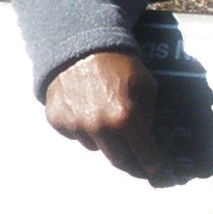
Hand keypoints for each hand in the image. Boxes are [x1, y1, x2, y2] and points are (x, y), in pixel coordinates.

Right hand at [43, 49, 162, 180]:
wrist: (79, 46)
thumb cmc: (117, 64)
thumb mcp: (145, 84)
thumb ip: (149, 114)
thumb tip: (148, 137)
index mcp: (125, 118)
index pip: (144, 154)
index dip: (152, 163)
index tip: (154, 168)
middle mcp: (99, 127)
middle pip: (118, 161)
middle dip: (131, 162)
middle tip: (136, 160)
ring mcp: (75, 126)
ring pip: (94, 147)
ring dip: (103, 141)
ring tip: (105, 119)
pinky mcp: (57, 121)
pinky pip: (74, 135)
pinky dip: (82, 128)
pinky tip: (85, 109)